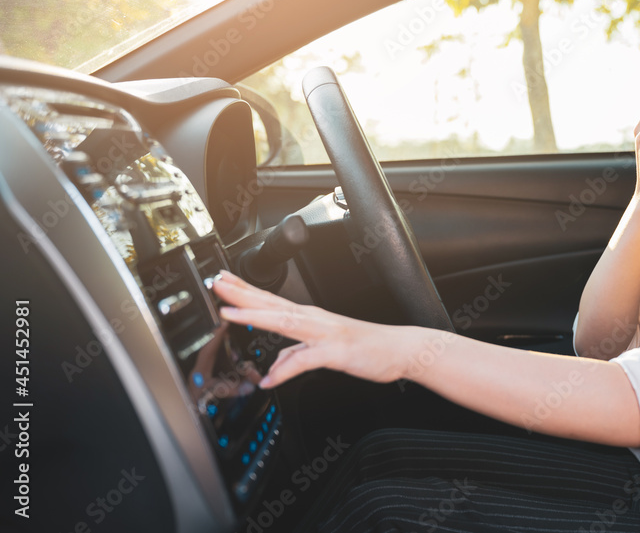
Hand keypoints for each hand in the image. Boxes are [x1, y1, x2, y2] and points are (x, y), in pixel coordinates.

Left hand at [212, 271, 408, 387]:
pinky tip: (269, 380)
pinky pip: (305, 361)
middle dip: (241, 293)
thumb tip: (275, 368)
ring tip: (229, 312)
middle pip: (271, 304)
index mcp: (310, 318)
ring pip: (284, 322)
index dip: (244, 291)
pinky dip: (285, 370)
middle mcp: (314, 320)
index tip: (223, 282)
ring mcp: (324, 334)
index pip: (271, 301)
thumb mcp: (324, 354)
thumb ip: (297, 358)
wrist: (400, 349)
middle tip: (216, 282)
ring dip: (255, 316)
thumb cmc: (367, 348)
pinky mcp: (336, 352)